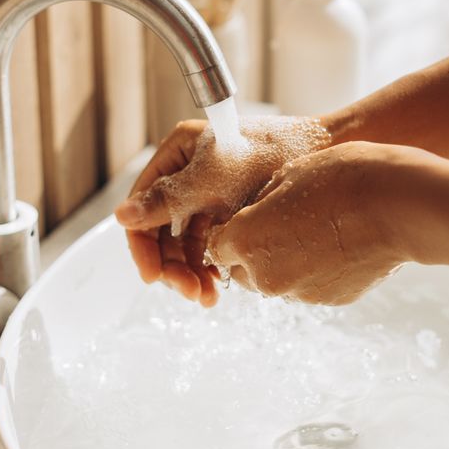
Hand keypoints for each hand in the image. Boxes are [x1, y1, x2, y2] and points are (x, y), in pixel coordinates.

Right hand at [114, 116, 329, 305]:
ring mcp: (209, 197)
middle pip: (162, 230)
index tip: (153, 276)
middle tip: (189, 292)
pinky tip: (220, 286)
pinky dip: (211, 268)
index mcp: (177, 155)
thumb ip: (169, 199)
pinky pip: (210, 248)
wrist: (326, 152)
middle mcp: (188, 176)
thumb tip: (122, 216)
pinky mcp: (231, 214)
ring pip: (186, 244)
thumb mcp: (215, 177)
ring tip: (207, 297)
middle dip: (172, 266)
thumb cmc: (274, 151)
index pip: (143, 205)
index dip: (143, 244)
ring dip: (191, 273)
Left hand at [208, 142, 417, 304]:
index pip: (217, 248)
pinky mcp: (332, 301)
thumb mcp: (289, 173)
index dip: (230, 233)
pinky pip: (311, 286)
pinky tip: (340, 244)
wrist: (399, 205)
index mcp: (247, 240)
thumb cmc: (343, 178)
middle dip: (254, 252)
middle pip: (244, 271)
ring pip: (278, 281)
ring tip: (317, 230)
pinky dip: (318, 271)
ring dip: (287, 262)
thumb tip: (256, 215)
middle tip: (280, 224)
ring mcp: (301, 293)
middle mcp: (267, 276)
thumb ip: (261, 202)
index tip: (246, 220)